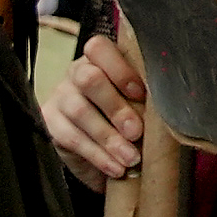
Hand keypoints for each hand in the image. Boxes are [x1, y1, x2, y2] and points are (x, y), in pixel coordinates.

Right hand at [41, 30, 144, 187]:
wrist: (98, 152)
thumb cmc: (126, 117)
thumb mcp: (138, 103)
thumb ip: (145, 97)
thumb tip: (167, 105)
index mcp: (100, 59)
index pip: (100, 48)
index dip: (120, 69)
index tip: (141, 93)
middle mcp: (76, 73)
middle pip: (89, 79)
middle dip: (116, 107)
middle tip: (136, 131)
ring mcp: (60, 97)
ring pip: (79, 111)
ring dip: (109, 137)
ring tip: (131, 157)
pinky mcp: (49, 123)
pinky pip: (70, 138)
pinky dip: (97, 155)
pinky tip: (115, 167)